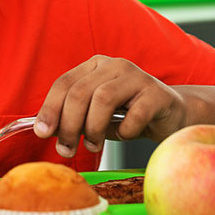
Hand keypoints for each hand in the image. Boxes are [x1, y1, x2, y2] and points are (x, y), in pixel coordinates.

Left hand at [33, 55, 187, 157]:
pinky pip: (134, 114)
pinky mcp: (157, 92)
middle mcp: (113, 65)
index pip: (64, 83)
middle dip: (69, 125)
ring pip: (103, 99)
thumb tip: (46, 130)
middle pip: (80, 92)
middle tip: (67, 149)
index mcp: (94, 66)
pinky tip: (125, 135)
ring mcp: (136, 76)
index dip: (50, 108)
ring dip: (93, 128)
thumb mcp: (96, 115)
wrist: (172, 115)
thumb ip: (73, 118)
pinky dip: (124, 131)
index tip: (42, 132)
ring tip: (94, 146)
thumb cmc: (129, 115)